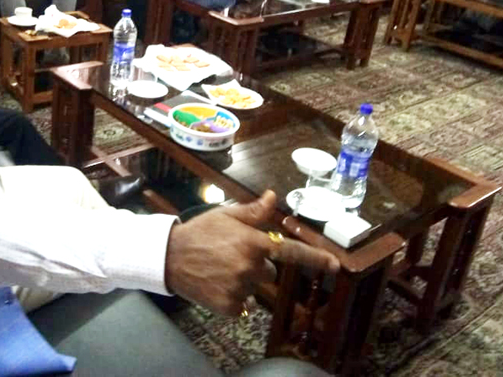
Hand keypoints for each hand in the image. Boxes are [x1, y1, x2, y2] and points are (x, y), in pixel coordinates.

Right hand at [164, 190, 339, 315]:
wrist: (168, 257)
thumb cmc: (199, 232)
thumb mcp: (225, 215)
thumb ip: (253, 211)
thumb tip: (273, 196)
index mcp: (253, 242)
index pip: (290, 252)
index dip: (315, 259)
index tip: (334, 265)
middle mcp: (250, 266)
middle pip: (269, 273)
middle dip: (256, 265)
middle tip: (231, 256)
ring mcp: (240, 288)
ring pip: (255, 288)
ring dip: (243, 281)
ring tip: (219, 269)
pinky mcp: (229, 306)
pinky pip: (241, 305)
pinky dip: (232, 298)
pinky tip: (216, 283)